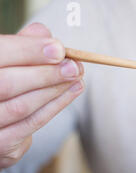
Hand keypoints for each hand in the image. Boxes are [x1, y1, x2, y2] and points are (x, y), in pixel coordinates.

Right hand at [0, 23, 83, 169]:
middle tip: (73, 67)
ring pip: (21, 106)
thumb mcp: (5, 63)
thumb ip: (20, 48)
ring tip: (77, 77)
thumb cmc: (0, 86)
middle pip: (7, 83)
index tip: (58, 48)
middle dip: (45, 74)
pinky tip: (72, 92)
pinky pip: (30, 124)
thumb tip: (44, 33)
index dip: (28, 51)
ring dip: (54, 91)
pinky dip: (55, 107)